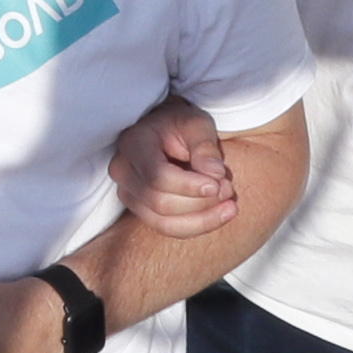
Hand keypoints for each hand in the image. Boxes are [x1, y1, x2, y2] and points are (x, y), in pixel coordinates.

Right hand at [110, 97, 236, 235]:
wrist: (167, 131)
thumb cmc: (182, 124)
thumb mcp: (197, 123)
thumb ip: (205, 147)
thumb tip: (215, 175)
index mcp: (133, 143)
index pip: (158, 176)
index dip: (190, 186)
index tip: (219, 184)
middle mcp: (123, 171)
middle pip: (160, 202)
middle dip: (200, 202)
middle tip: (229, 190)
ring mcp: (127, 193)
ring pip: (164, 222)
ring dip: (202, 219)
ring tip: (229, 205)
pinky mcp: (140, 209)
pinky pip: (167, 228)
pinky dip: (197, 225)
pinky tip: (220, 215)